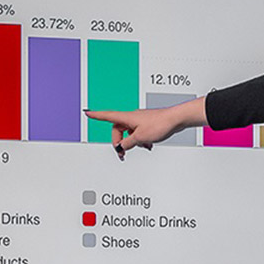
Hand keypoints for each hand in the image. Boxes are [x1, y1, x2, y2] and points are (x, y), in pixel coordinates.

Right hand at [87, 97, 205, 159]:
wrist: (177, 119)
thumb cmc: (160, 123)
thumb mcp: (140, 138)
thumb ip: (128, 143)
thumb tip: (122, 146)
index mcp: (127, 118)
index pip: (107, 116)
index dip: (96, 115)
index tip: (87, 112)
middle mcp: (132, 118)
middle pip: (118, 130)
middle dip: (120, 141)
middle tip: (123, 151)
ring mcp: (141, 121)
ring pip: (130, 133)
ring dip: (133, 142)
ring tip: (142, 146)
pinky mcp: (148, 124)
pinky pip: (139, 134)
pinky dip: (141, 140)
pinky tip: (148, 145)